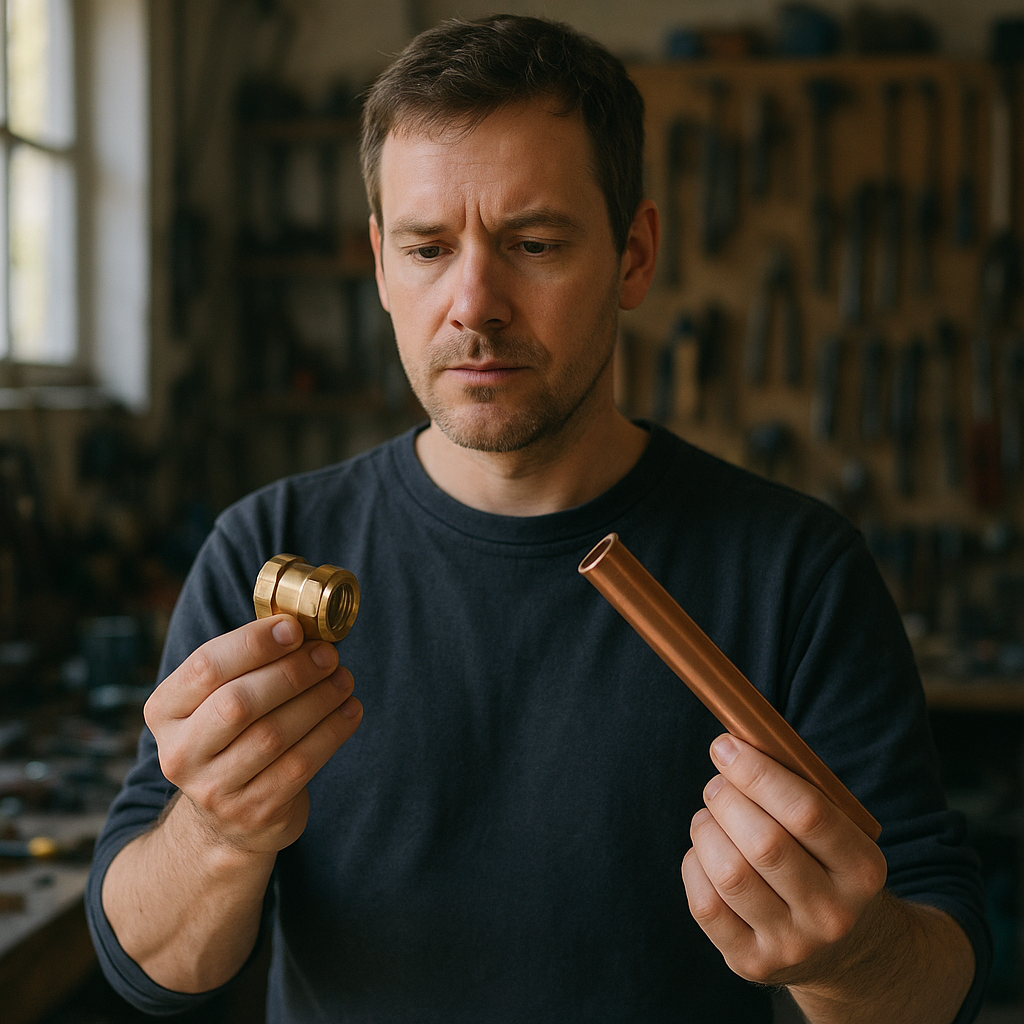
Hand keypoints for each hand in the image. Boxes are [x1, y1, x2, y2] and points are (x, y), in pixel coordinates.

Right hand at [144, 615, 361, 855]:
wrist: (226, 821)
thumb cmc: (232, 736)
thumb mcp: (219, 700)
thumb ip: (248, 664)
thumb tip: (303, 622)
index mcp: (165, 711)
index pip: (206, 667)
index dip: (254, 643)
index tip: (295, 628)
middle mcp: (180, 753)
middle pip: (239, 703)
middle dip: (292, 673)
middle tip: (329, 655)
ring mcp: (214, 789)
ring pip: (274, 734)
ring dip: (318, 700)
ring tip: (344, 679)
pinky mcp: (253, 812)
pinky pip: (300, 764)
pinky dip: (332, 732)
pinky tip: (350, 710)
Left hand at [681, 734, 886, 987]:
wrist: (845, 949)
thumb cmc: (824, 861)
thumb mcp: (836, 827)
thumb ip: (795, 787)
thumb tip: (733, 741)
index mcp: (863, 870)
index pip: (806, 813)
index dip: (757, 773)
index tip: (724, 746)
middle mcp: (833, 914)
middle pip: (763, 843)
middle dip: (726, 798)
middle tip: (717, 783)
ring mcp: (793, 945)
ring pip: (729, 874)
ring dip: (706, 829)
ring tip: (711, 815)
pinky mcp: (752, 964)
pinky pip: (705, 905)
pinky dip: (694, 864)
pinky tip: (706, 853)